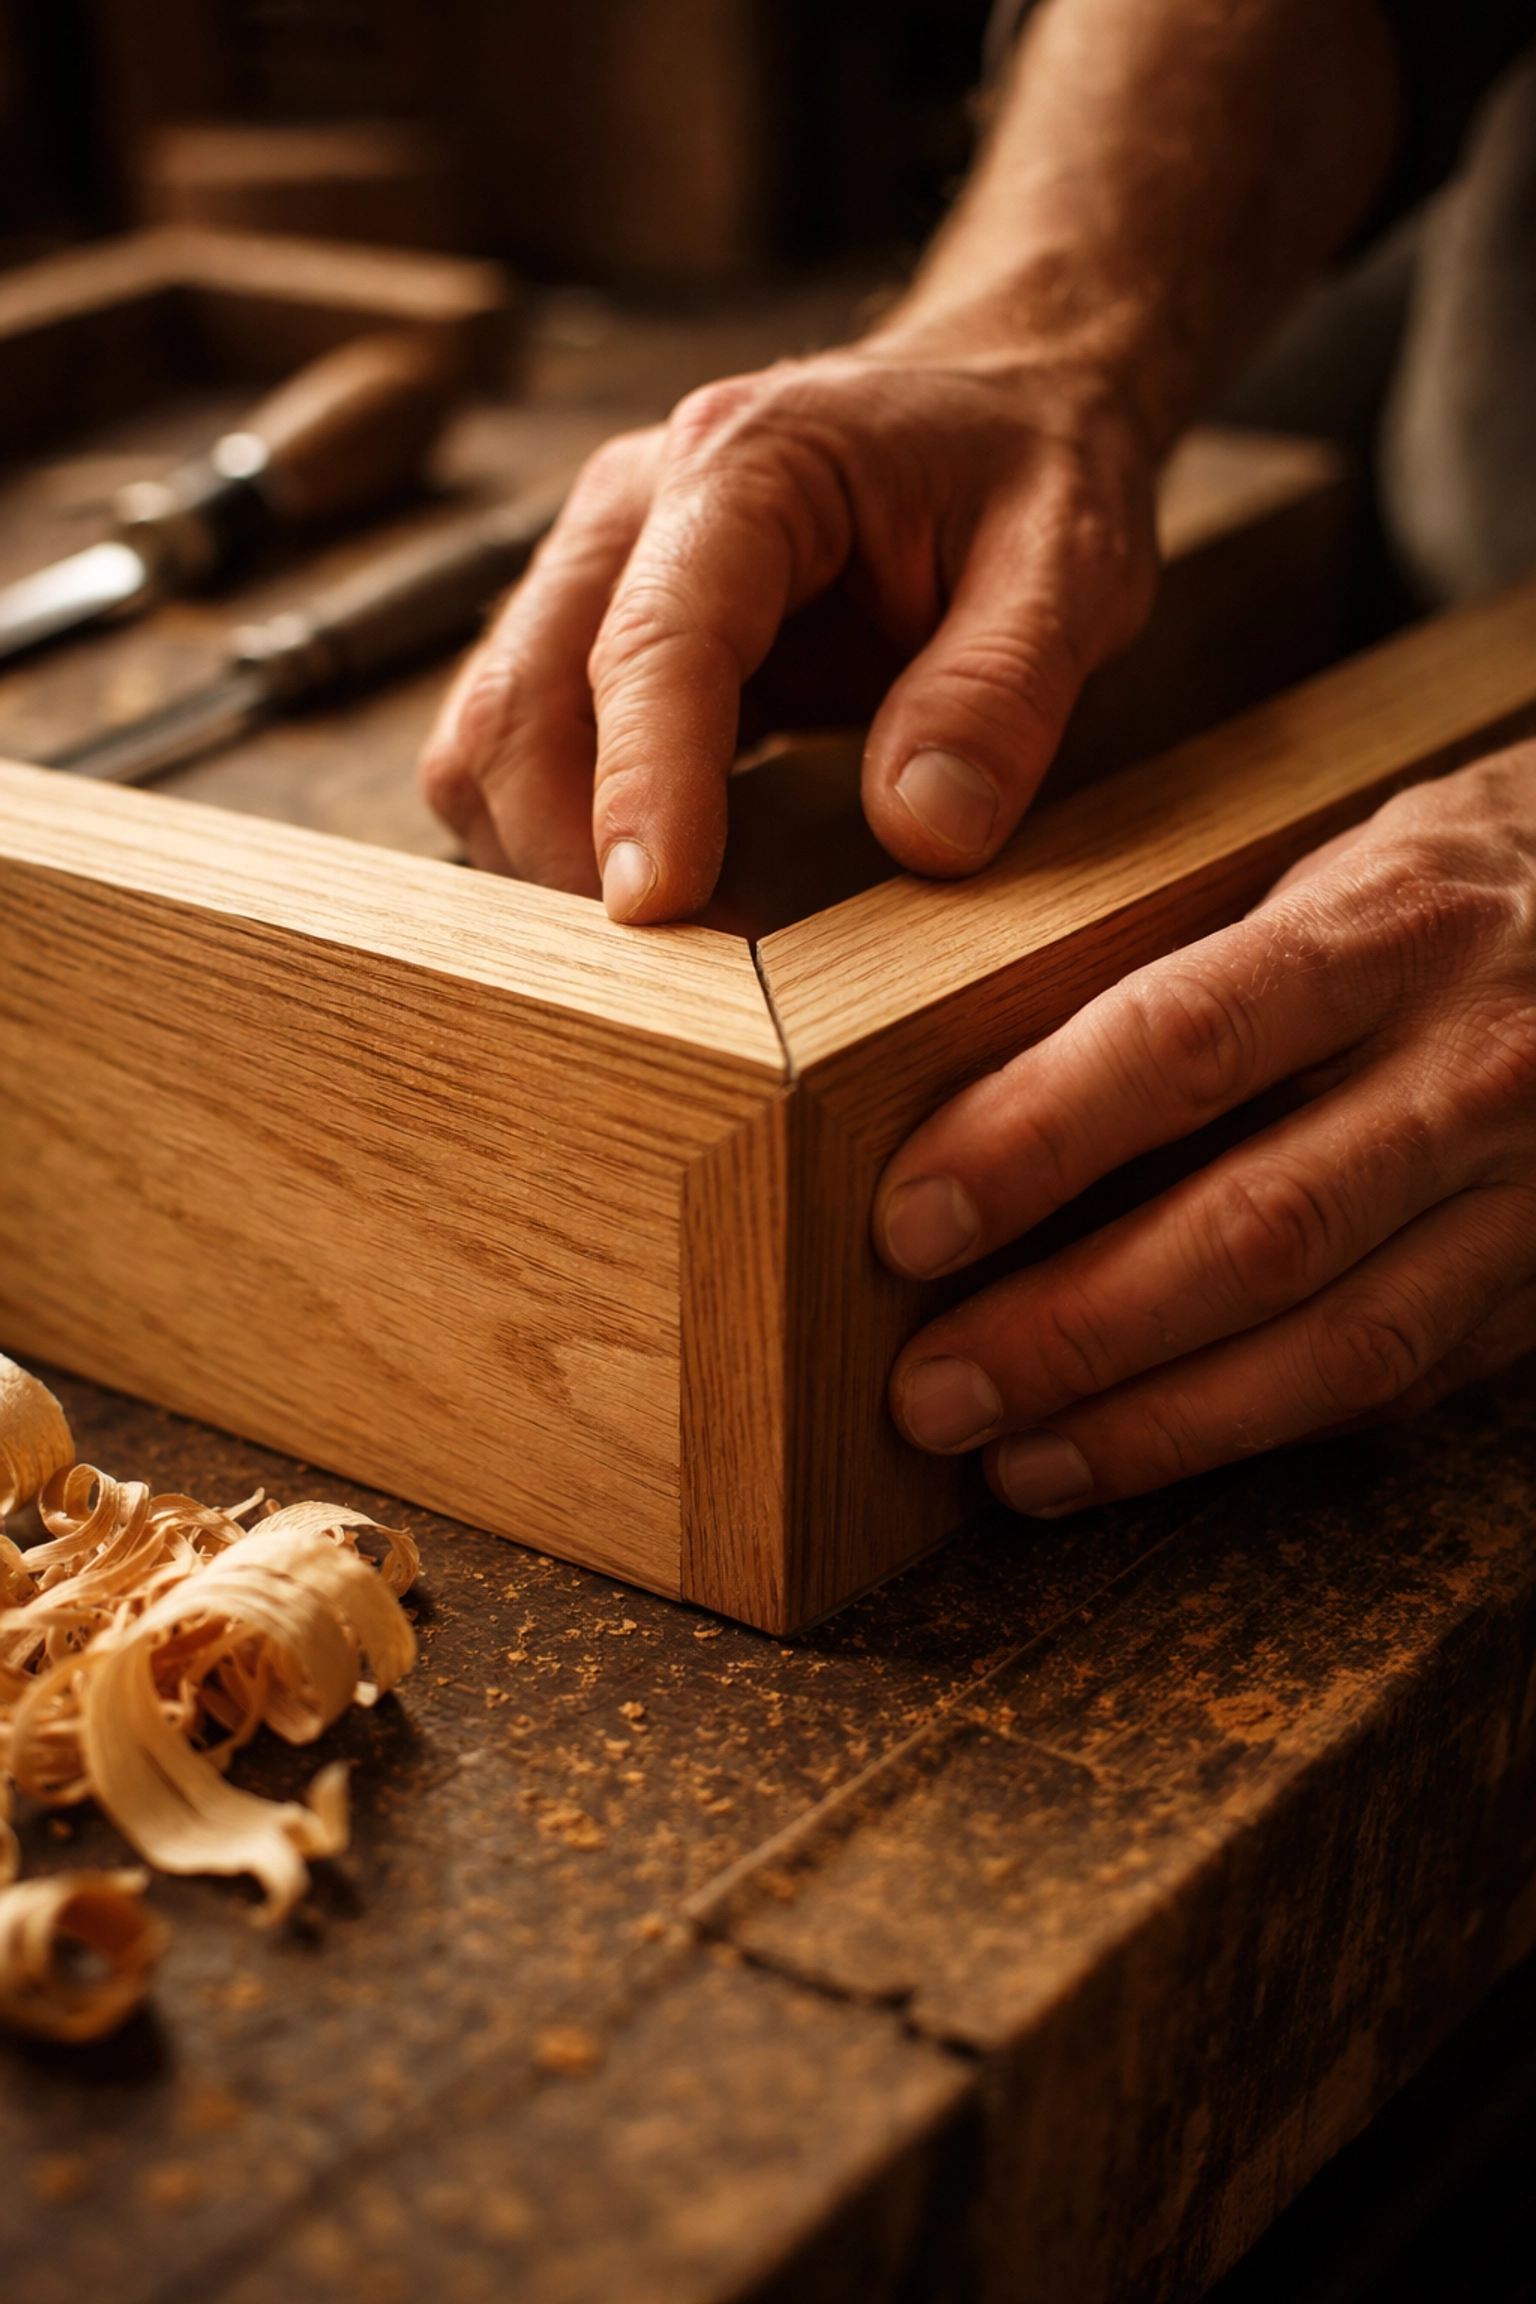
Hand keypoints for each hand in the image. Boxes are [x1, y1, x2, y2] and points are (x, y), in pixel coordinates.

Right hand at [419, 340, 1156, 918]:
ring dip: (544, 855)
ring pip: (490, 735)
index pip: (653, 638)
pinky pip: (521, 752)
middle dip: (568, 852)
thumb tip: (921, 833)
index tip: (658, 907)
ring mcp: (599, 570)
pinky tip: (654, 892)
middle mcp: (634, 509)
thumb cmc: (1033, 465)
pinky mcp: (597, 636)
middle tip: (678, 982)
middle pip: (519, 699)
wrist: (1000, 393)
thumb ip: (1003, 689)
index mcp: (748, 464)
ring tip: (665, 953)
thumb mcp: (1075, 561)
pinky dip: (556, 838)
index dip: (645, 783)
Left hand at [874, 744, 1535, 1513]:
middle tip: (931, 1393)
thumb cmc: (1435, 899)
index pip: (1188, 1040)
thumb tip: (960, 1093)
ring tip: (1010, 1461)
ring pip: (1334, 1344)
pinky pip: (1388, 1384)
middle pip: (1258, 1227)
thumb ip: (1176, 965)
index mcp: (1389, 928)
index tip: (911, 1220)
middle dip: (1075, 1329)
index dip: (1038, 1140)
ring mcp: (1525, 1195)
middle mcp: (1470, 1068)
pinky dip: (1246, 1435)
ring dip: (1153, 1423)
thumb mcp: (1320, 868)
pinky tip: (1129, 1455)